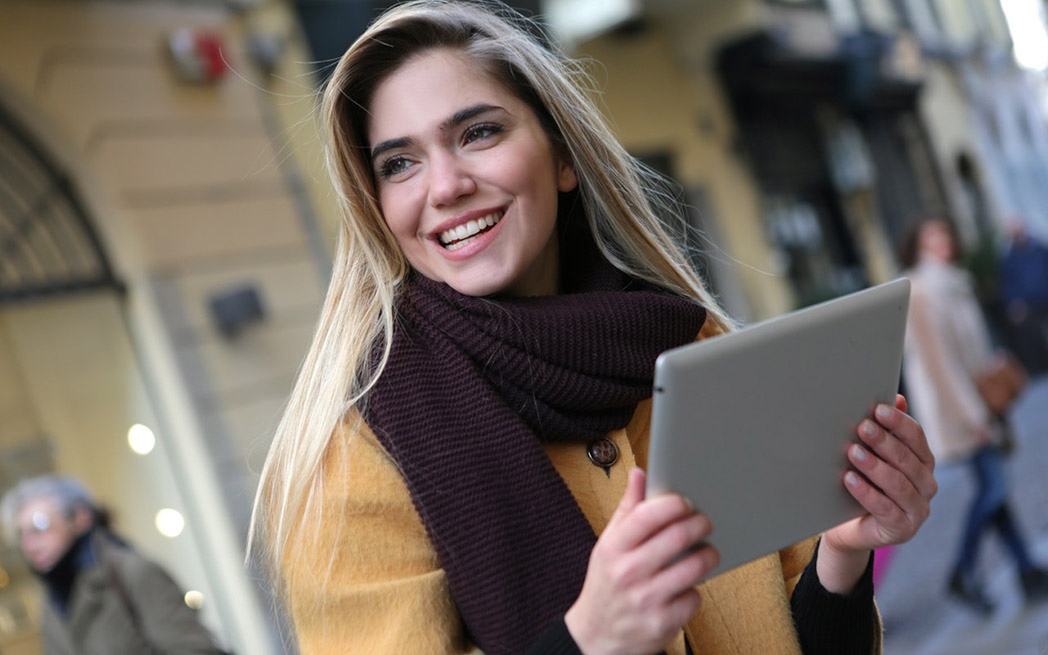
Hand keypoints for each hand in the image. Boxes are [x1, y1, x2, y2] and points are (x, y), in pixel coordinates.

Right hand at [564, 468, 718, 654]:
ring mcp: (645, 599)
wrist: (596, 637)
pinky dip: (696, 590)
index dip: (674, 503)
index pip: (648, 515)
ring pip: (693, 567)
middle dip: (700, 525)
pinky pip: (694, 597)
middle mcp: (627, 572)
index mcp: (613, 548)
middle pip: (677, 537)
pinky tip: (687, 586)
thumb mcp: (608, 544)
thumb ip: (628, 509)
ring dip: (708, 555)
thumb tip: (640, 473)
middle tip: (705, 523)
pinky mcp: (662, 622)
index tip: (686, 502)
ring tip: (707, 551)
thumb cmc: (606, 584)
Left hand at [819, 394, 936, 591]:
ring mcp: (918, 509)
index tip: (877, 409)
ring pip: (898, 483)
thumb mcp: (872, 455)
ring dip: (874, 466)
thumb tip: (896, 397)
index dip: (898, 422)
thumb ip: (886, 430)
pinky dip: (866, 492)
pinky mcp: (903, 529)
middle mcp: (927, 485)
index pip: (916, 438)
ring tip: (852, 452)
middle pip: (908, 459)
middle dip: (884, 441)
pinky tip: (849, 479)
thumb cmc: (862, 483)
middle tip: (862, 427)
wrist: (848, 527)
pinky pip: (885, 509)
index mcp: (923, 462)